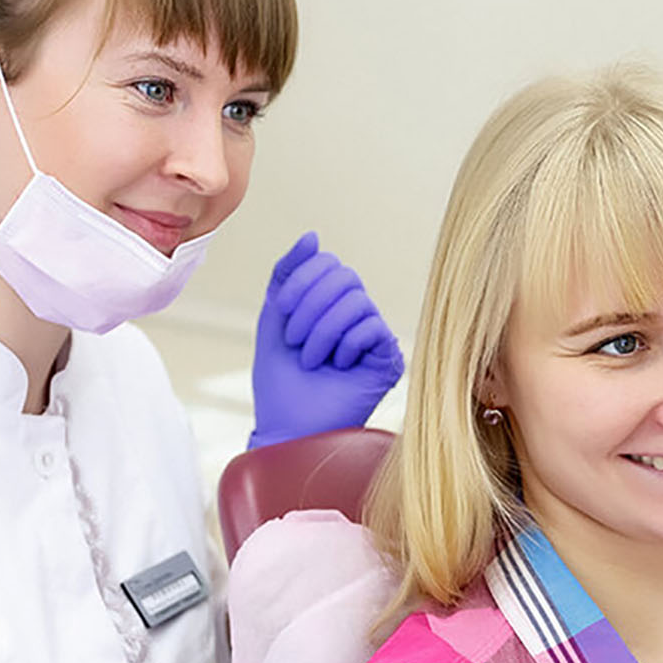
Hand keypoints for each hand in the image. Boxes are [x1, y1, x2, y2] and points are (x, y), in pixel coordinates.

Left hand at [248, 232, 403, 447]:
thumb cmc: (280, 380)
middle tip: (295, 340)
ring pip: (358, 300)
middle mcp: (355, 316)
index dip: (302, 281)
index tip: (282, 313)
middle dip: (311, 305)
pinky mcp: (388, 359)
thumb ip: (289, 273)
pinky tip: (337, 366)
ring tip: (312, 359)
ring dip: (324, 330)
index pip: (329, 263)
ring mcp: (373, 337)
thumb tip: (313, 235)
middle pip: (345, 276)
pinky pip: (373, 327)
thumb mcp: (274, 317)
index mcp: (329, 303)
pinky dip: (346, 344)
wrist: (287, 426)